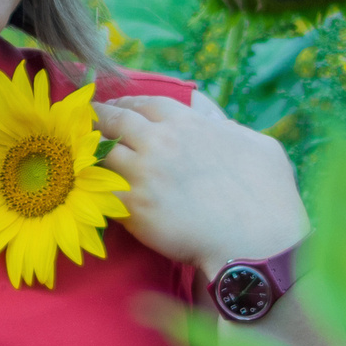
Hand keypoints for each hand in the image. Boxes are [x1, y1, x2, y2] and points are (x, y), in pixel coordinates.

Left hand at [94, 91, 308, 279]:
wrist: (256, 243)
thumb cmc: (267, 196)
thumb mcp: (257, 143)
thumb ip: (225, 123)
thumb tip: (207, 109)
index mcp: (188, 123)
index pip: (144, 103)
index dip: (125, 103)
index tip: (116, 108)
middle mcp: (160, 142)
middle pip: (114, 121)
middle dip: (96, 120)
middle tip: (82, 124)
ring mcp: (144, 174)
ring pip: (100, 155)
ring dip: (89, 156)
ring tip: (78, 159)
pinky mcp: (135, 209)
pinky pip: (100, 192)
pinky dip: (91, 190)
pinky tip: (85, 193)